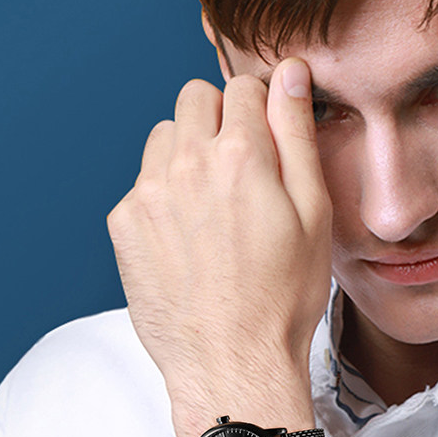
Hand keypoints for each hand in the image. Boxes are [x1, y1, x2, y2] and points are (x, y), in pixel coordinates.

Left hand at [107, 58, 332, 436]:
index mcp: (241, 155)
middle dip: (219, 119)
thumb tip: (288, 73)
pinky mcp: (124, 224)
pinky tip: (188, 239)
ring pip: (163, 137)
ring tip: (213, 206)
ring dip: (186, 153)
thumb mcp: (313, 215)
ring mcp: (148, 193)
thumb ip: (296, 135)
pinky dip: (163, 196)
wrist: (229, 363)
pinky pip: (143, 183)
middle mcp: (185, 163)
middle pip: (195, 98)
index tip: (268, 135)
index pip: (244, 87)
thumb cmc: (281, 298)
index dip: (262, 107)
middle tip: (242, 170)